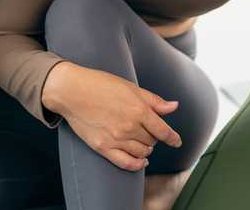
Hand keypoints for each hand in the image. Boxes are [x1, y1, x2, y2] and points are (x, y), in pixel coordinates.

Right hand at [43, 62, 181, 170]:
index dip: (173, 138)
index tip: (177, 141)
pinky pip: (125, 162)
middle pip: (152, 141)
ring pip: (142, 152)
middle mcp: (129, 126)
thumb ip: (154, 101)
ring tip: (144, 143)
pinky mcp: (103, 147)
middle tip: (149, 130)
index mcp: (139, 110)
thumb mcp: (132, 88)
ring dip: (146, 149)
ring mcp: (116, 139)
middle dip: (154, 137)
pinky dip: (137, 165)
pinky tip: (141, 161)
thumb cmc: (101, 85)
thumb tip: (174, 106)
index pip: (163, 130)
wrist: (73, 91)